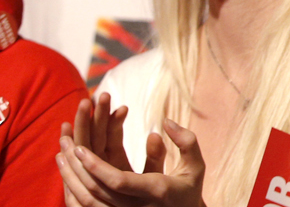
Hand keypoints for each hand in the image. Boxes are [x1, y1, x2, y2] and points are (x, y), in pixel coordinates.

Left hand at [59, 97, 202, 206]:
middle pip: (95, 190)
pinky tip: (66, 173)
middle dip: (76, 166)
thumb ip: (186, 142)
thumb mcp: (195, 166)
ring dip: (70, 177)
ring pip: (87, 200)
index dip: (96, 166)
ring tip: (61, 152)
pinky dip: (73, 190)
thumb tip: (165, 123)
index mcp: (155, 191)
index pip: (118, 181)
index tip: (81, 149)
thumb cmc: (189, 191)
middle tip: (65, 142)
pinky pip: (87, 206)